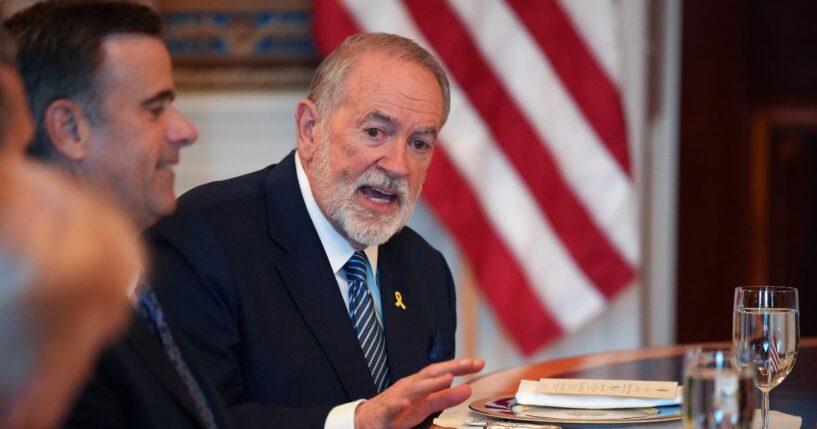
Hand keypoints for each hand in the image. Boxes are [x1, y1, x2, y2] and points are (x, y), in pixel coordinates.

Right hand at [354, 358, 484, 428]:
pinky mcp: (386, 413)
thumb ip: (444, 398)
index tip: (478, 363)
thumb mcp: (424, 405)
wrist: (366, 420)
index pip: (441, 371)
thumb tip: (466, 389)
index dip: (459, 366)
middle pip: (431, 374)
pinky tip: (407, 403)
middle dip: (450, 367)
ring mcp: (398, 398)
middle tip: (469, 363)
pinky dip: (399, 404)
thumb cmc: (396, 410)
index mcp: (419, 385)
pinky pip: (392, 408)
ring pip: (415, 389)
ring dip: (431, 383)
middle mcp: (409, 387)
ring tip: (448, 378)